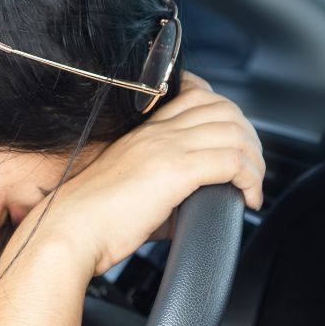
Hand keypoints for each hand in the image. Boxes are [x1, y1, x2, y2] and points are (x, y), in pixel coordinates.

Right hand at [15, 71, 263, 276]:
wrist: (68, 230)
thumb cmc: (89, 221)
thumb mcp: (132, 193)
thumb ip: (165, 190)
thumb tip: (195, 207)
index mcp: (144, 132)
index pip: (198, 95)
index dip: (226, 114)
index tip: (234, 142)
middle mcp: (157, 132)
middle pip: (225, 109)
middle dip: (250, 138)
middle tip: (251, 169)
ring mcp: (166, 146)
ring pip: (235, 131)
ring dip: (255, 159)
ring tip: (253, 186)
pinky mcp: (175, 170)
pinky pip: (233, 160)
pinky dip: (251, 179)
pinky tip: (247, 199)